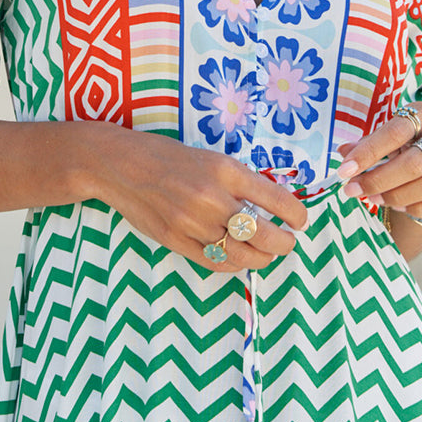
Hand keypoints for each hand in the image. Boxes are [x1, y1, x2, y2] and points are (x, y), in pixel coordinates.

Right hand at [92, 126, 307, 272]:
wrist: (121, 165)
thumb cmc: (168, 157)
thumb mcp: (210, 158)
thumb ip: (239, 181)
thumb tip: (273, 204)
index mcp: (226, 170)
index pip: (278, 200)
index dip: (297, 215)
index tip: (300, 220)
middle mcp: (212, 197)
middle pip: (265, 235)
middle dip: (284, 243)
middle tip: (288, 241)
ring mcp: (192, 222)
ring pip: (242, 255)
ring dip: (262, 258)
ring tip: (266, 253)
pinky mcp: (175, 241)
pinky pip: (215, 263)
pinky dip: (233, 264)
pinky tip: (237, 257)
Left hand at [337, 106, 421, 218]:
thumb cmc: (416, 135)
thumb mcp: (395, 130)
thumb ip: (370, 142)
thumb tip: (343, 154)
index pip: (394, 133)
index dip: (368, 153)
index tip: (344, 170)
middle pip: (412, 164)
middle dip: (378, 181)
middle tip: (353, 191)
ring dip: (396, 197)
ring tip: (374, 198)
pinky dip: (419, 208)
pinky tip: (400, 206)